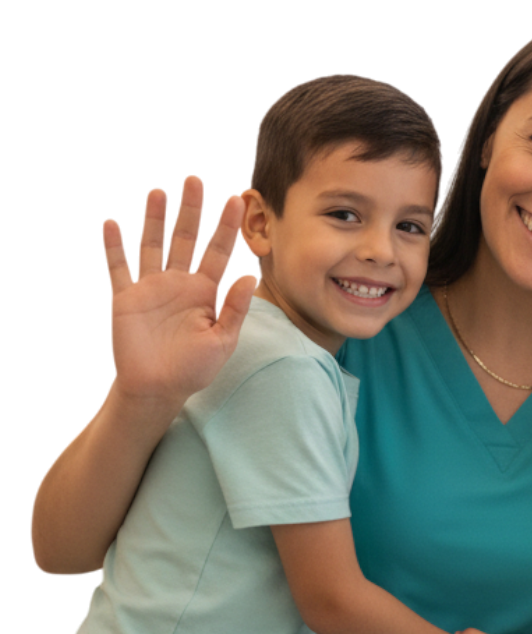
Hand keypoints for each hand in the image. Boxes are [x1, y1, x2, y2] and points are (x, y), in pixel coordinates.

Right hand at [102, 175, 257, 408]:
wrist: (159, 389)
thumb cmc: (193, 369)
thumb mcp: (222, 341)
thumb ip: (236, 310)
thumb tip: (253, 278)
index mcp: (205, 292)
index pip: (217, 252)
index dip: (226, 227)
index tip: (237, 200)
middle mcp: (178, 283)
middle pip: (185, 238)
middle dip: (190, 210)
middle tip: (193, 180)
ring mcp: (151, 287)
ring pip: (152, 244)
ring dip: (154, 219)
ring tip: (158, 192)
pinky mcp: (126, 297)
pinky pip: (119, 267)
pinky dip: (114, 246)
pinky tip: (113, 224)